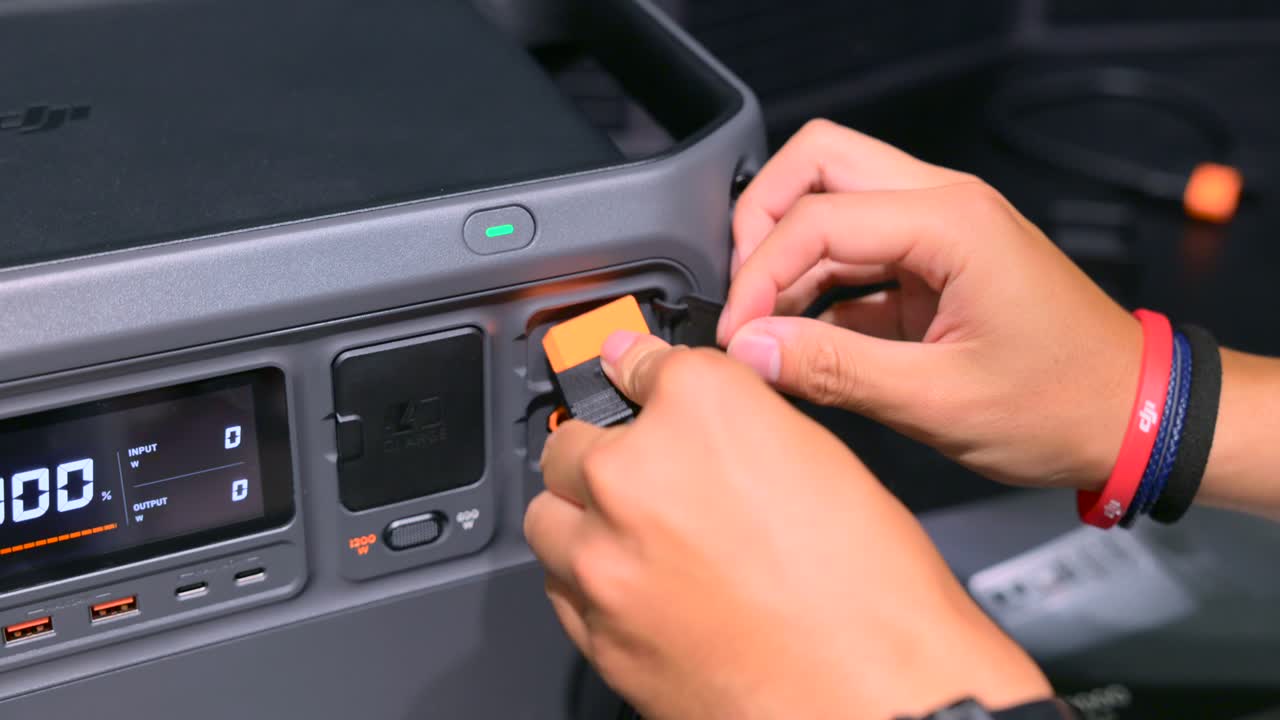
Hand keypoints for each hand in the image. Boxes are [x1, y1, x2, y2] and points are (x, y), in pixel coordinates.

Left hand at [524, 332, 1049, 718]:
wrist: (872, 699)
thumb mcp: (824, 463)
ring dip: (581, 517)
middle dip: (603, 452)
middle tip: (643, 474)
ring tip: (634, 537)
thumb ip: (742, 423)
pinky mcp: (595, 630)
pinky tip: (637, 588)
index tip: (631, 376)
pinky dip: (586, 579)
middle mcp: (636, 473)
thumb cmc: (871, 591)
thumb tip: (702, 422)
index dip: (640, 372)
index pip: (640, 363)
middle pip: (575, 442)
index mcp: (702, 410)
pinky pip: (562, 587)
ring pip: (549, 517)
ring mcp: (604, 558)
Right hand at [719, 119, 1141, 490]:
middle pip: (818, 164)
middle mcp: (945, 204)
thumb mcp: (938, 400)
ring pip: (832, 200)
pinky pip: (856, 248)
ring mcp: (940, 227)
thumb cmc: (1063, 404)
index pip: (816, 218)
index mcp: (952, 222)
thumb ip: (834, 369)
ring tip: (769, 329)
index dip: (759, 276)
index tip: (736, 335)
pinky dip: (818, 285)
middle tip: (744, 297)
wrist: (1132, 415)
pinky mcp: (935, 259)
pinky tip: (805, 338)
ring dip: (789, 256)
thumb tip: (751, 351)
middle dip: (763, 223)